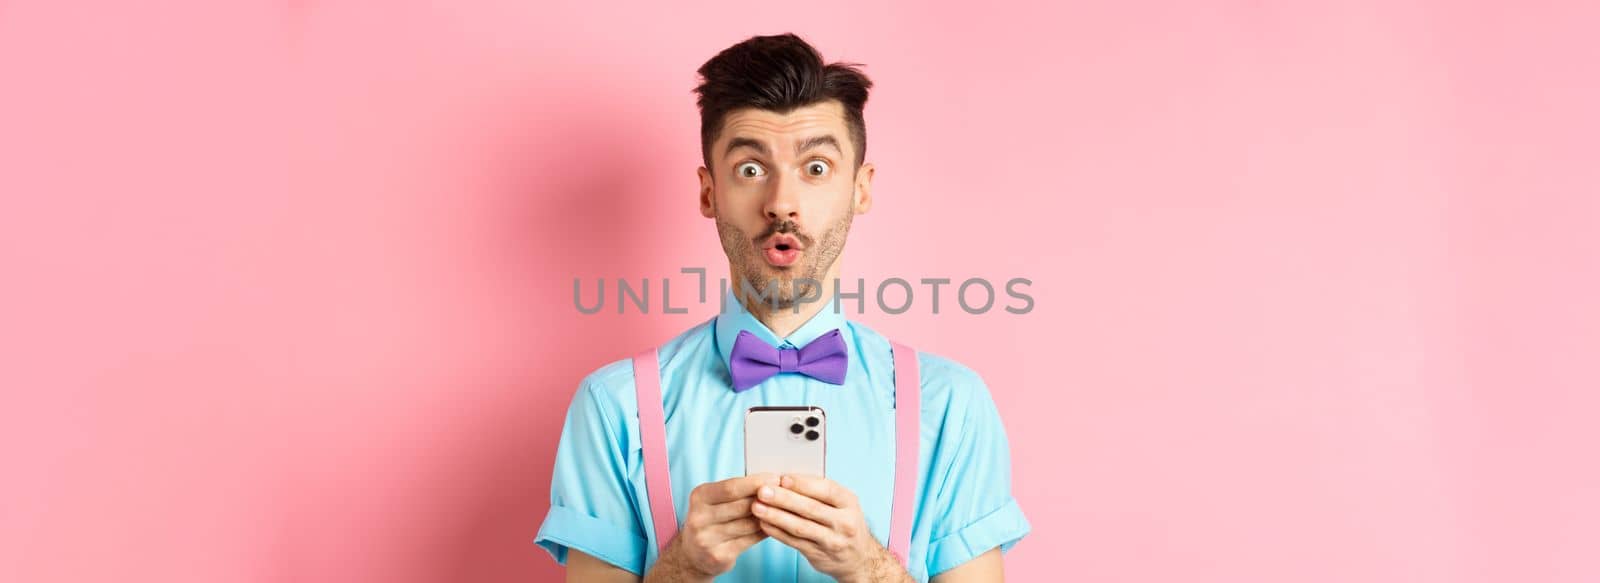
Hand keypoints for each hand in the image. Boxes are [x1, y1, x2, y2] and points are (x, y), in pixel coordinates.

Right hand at [646, 473, 776, 581]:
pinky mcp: (718, 556)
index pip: (730, 487)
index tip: (775, 478)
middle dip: (766, 499)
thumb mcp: (714, 500)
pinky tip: (774, 525)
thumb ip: (737, 491)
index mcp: (699, 497)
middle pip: (742, 506)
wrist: (693, 554)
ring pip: (749, 524)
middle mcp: (699, 518)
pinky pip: (750, 540)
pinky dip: (765, 531)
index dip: (755, 482)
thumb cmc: (711, 519)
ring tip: (783, 508)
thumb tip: (770, 481)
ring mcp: (707, 539)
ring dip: (769, 516)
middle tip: (786, 493)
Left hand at [751, 474, 910, 582]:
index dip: (803, 484)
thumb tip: (786, 478)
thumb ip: (819, 491)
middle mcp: (844, 522)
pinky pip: (794, 542)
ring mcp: (832, 540)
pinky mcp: (818, 555)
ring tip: (757, 507)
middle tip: (762, 491)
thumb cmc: (844, 522)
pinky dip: (776, 532)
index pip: (826, 489)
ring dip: (775, 516)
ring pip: (800, 527)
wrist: (859, 557)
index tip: (782, 478)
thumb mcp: (842, 503)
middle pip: (810, 508)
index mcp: (849, 502)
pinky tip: (763, 524)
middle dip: (783, 498)